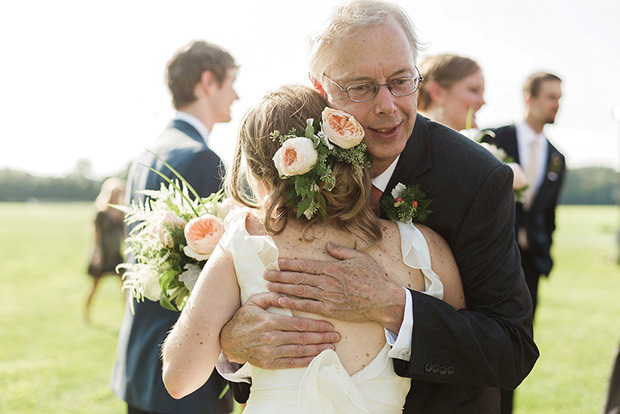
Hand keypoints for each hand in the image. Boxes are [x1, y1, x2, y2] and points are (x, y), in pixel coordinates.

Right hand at [220, 292, 339, 368]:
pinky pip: (291, 363)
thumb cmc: (243, 319)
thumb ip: (271, 296)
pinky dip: (306, 362)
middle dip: (322, 337)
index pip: (299, 324)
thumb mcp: (254, 301)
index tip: (329, 325)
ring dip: (318, 350)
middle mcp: (272, 338)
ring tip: (332, 348)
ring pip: (299, 352)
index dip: (316, 325)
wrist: (229, 340)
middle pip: (303, 338)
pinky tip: (317, 359)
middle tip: (336, 336)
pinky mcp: (269, 363)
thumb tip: (285, 292)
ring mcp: (271, 352)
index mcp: (271, 321)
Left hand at [264, 242, 405, 331]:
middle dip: (280, 275)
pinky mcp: (329, 310)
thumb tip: (328, 246)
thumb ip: (341, 251)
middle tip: (266, 274)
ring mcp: (327, 296)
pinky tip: (281, 301)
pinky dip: (293, 303)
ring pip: (299, 291)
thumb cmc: (373, 277)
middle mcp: (326, 281)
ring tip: (269, 285)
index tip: (278, 262)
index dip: (290, 264)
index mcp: (332, 267)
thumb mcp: (359, 257)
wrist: (383, 300)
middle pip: (298, 277)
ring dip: (282, 287)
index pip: (305, 264)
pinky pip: (307, 306)